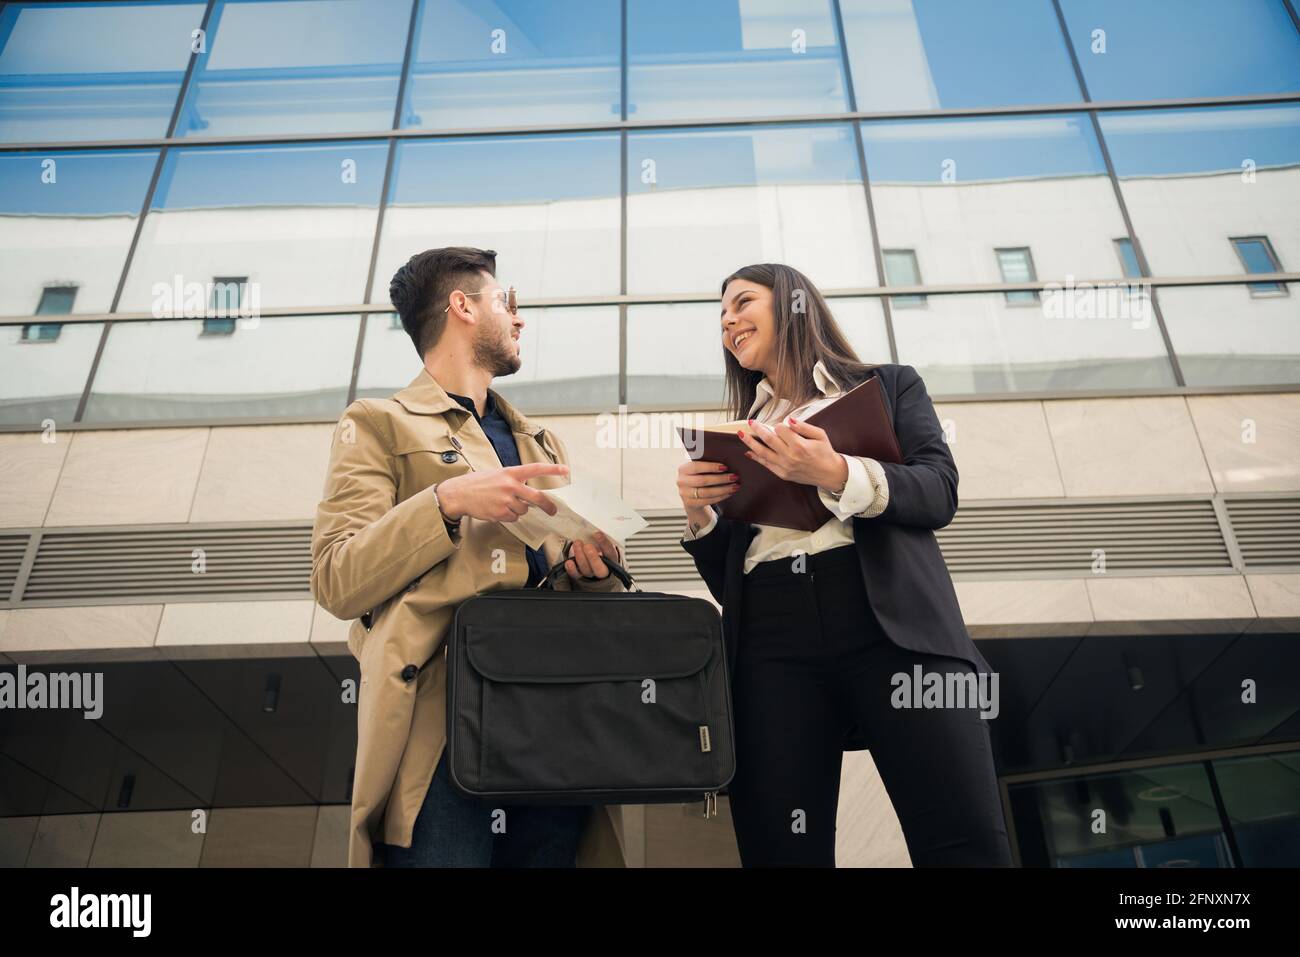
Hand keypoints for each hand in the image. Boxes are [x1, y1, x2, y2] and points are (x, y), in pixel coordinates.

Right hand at [435, 462, 565, 523]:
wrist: (458, 494)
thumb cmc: (477, 483)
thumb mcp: (497, 474)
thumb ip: (513, 480)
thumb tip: (529, 492)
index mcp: (510, 472)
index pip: (535, 469)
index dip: (552, 469)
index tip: (566, 470)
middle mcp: (510, 485)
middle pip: (537, 497)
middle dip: (548, 506)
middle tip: (553, 511)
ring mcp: (505, 500)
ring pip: (523, 510)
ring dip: (517, 509)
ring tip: (502, 503)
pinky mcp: (500, 513)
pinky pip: (513, 518)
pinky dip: (508, 516)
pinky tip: (497, 509)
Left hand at [565, 531, 620, 579]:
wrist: (595, 564)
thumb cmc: (599, 550)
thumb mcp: (602, 543)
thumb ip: (599, 538)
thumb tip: (592, 527)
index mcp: (611, 559)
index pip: (610, 553)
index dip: (604, 544)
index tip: (597, 534)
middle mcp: (602, 569)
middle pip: (600, 568)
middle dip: (593, 557)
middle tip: (588, 546)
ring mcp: (591, 574)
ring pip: (586, 569)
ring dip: (580, 557)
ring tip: (577, 544)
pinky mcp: (580, 576)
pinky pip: (576, 575)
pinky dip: (572, 569)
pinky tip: (569, 562)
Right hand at [676, 459, 739, 528]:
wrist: (691, 496)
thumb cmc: (699, 478)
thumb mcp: (699, 470)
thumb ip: (707, 465)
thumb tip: (726, 463)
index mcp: (683, 469)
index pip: (697, 466)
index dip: (711, 467)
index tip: (725, 467)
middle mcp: (681, 481)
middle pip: (703, 480)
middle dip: (721, 479)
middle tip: (734, 477)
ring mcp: (684, 494)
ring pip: (707, 492)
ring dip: (723, 489)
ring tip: (735, 486)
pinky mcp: (690, 503)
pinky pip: (708, 501)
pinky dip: (720, 497)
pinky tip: (729, 493)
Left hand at [737, 417, 847, 491]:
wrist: (830, 474)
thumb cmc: (825, 452)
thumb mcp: (820, 435)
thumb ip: (803, 426)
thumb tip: (789, 420)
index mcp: (800, 445)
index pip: (781, 430)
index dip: (780, 425)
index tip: (782, 425)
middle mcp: (790, 457)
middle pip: (768, 440)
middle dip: (758, 429)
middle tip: (750, 422)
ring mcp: (785, 467)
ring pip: (763, 453)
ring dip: (750, 443)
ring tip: (741, 435)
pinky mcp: (782, 474)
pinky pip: (766, 464)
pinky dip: (756, 458)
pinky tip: (748, 451)